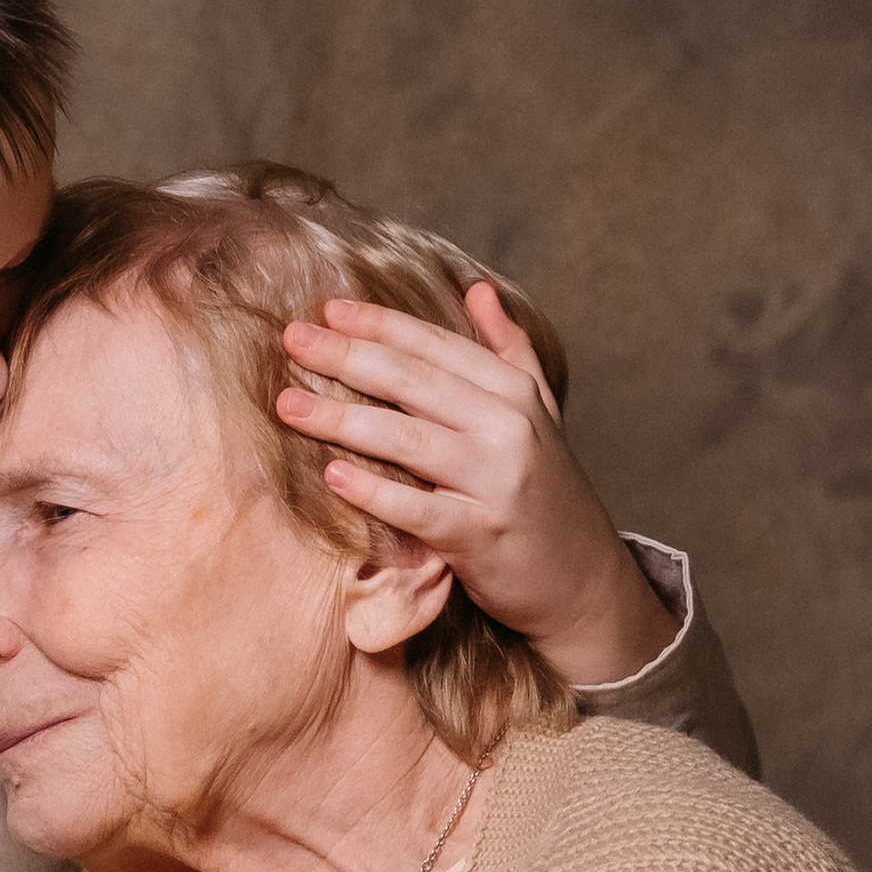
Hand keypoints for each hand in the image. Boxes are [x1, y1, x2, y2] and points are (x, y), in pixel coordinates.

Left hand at [278, 286, 674, 688]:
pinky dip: (374, 491)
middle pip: (413, 382)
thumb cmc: (547, 493)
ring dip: (342, 418)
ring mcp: (496, 482)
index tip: (327, 309)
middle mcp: (508, 429)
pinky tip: (333, 475)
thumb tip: (477, 290)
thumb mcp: (540, 414)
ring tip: (288, 405)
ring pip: (407, 439)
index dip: (380, 324)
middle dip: (347, 357)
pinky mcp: (480, 536)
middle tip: (291, 339)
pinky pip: (416, 509)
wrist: (584, 581)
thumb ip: (509, 350)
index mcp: (514, 393)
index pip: (436, 346)